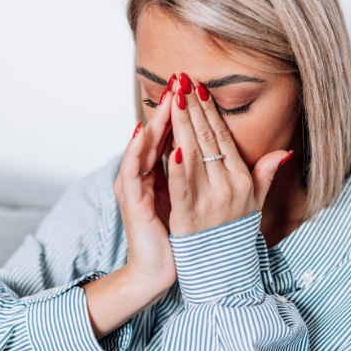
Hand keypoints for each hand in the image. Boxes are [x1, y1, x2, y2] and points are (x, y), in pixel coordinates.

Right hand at [84, 87, 177, 339]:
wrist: (156, 271)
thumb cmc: (176, 238)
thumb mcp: (192, 202)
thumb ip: (202, 176)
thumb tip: (218, 155)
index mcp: (159, 173)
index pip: (173, 136)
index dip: (186, 112)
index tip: (199, 88)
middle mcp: (143, 174)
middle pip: (158, 134)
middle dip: (170, 106)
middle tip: (180, 79)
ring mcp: (134, 186)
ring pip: (144, 145)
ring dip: (156, 120)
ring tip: (167, 96)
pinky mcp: (132, 200)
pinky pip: (136, 172)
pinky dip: (142, 151)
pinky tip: (150, 133)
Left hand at [166, 73, 289, 236]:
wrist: (223, 273)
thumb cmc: (234, 236)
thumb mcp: (255, 203)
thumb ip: (266, 175)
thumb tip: (283, 151)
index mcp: (242, 179)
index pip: (223, 137)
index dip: (210, 111)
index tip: (199, 88)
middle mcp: (229, 187)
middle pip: (207, 138)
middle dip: (192, 107)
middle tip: (181, 80)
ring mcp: (210, 201)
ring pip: (193, 154)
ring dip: (181, 123)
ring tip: (173, 98)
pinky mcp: (189, 217)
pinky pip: (182, 186)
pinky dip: (176, 166)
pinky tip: (170, 146)